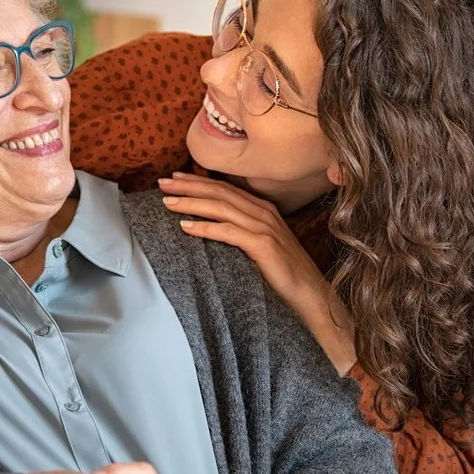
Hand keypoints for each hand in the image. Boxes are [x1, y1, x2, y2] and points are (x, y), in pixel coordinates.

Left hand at [158, 172, 355, 373]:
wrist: (311, 295)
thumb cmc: (284, 274)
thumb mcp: (261, 246)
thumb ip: (241, 232)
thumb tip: (210, 228)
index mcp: (262, 209)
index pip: (224, 188)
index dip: (198, 181)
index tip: (174, 179)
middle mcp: (263, 212)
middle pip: (219, 192)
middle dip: (188, 186)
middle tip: (161, 184)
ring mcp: (264, 227)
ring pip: (220, 207)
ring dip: (191, 202)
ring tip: (167, 202)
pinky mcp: (263, 245)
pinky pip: (228, 232)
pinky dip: (205, 228)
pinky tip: (185, 227)